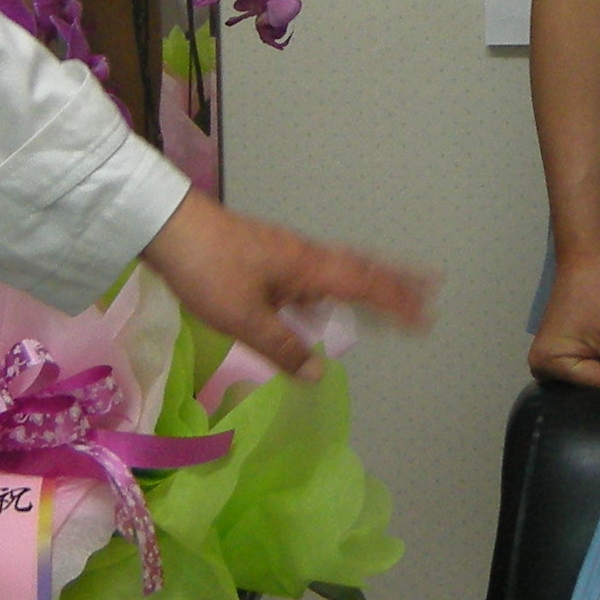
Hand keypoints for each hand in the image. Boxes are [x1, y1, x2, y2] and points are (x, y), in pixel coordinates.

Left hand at [142, 192, 433, 380]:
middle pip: (363, 269)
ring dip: (370, 280)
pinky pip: (319, 272)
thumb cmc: (208, 270)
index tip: (428, 316)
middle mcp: (307, 257)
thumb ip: (283, 347)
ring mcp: (288, 253)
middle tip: (431, 290)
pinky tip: (323, 299)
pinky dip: (337, 283)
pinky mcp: (270, 255)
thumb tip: (319, 372)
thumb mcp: (244, 319)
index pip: (366, 286)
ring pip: (342, 268)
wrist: (168, 227)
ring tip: (392, 292)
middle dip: (397, 283)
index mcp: (310, 269)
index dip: (398, 303)